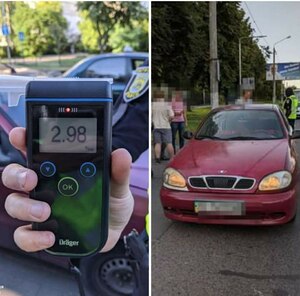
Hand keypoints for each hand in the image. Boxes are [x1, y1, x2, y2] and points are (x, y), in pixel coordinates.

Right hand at [2, 127, 133, 252]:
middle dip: (17, 175)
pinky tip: (49, 236)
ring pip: (15, 203)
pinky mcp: (43, 232)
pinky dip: (32, 237)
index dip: (23, 140)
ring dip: (25, 206)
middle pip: (16, 175)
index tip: (20, 136)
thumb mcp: (118, 186)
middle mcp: (47, 186)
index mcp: (61, 169)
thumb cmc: (112, 203)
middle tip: (31, 179)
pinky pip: (25, 236)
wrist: (115, 231)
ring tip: (45, 211)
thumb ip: (118, 172)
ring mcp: (41, 209)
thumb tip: (121, 154)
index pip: (37, 150)